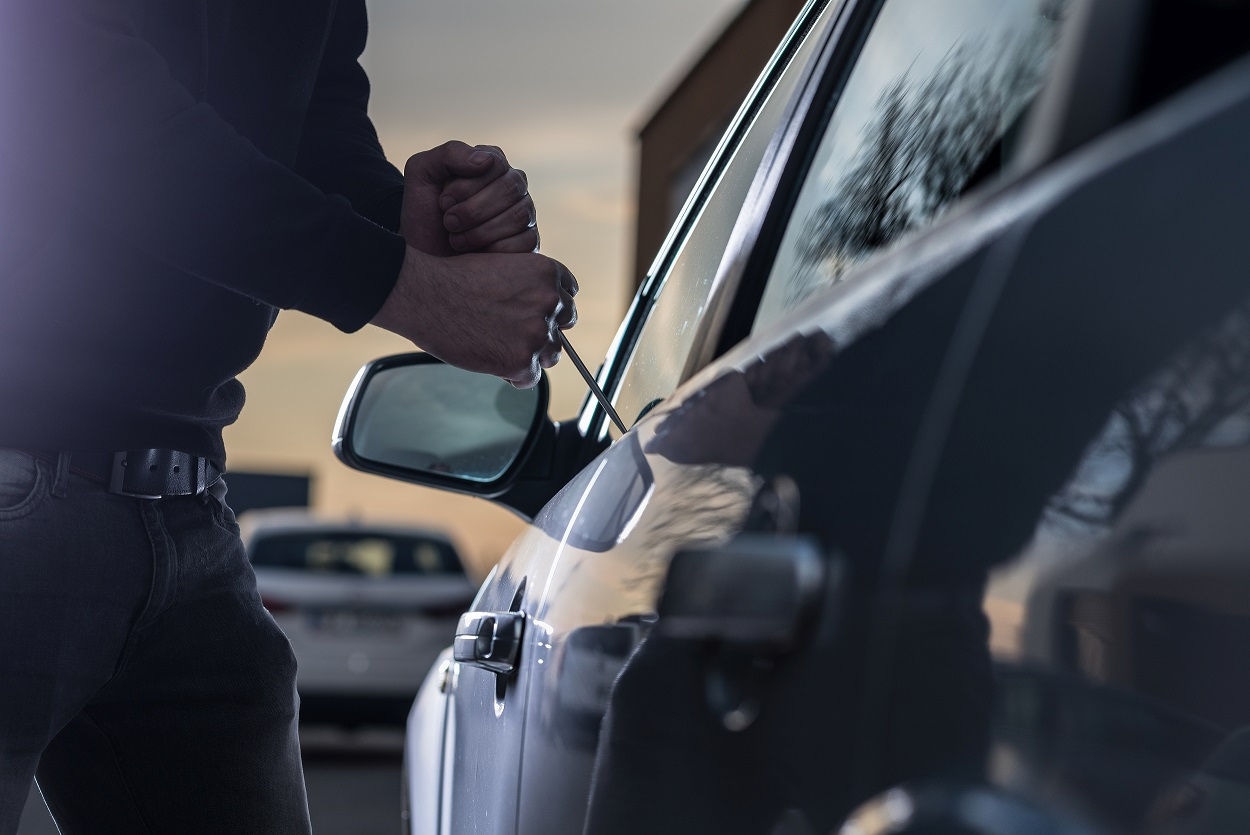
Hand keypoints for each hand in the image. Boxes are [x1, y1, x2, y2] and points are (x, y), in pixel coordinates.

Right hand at [371, 246, 577, 387]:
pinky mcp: (521, 361)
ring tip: (499, 347)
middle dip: (544, 331)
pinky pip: (531, 378)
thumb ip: (528, 287)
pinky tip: (493, 362)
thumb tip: (540, 314)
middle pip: (563, 327)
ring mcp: (537, 334)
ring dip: (531, 355)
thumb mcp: (501, 267)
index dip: (550, 307)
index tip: (535, 314)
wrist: (424, 295)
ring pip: (551, 354)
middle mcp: (549, 302)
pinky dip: (514, 375)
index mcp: (547, 274)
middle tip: (515, 334)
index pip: (568, 296)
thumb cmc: (452, 280)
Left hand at [401, 141, 537, 256]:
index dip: (465, 186)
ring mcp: (525, 213)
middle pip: (509, 189)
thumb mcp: (422, 173)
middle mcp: (513, 185)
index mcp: (491, 163)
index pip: (493, 164)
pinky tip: (476, 253)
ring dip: (480, 233)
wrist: (425, 257)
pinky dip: (494, 250)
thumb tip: (487, 160)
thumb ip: (450, 154)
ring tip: (457, 239)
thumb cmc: (424, 213)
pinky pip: (525, 243)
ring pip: (518, 216)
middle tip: (448, 222)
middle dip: (472, 211)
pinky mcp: (529, 241)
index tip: (442, 201)